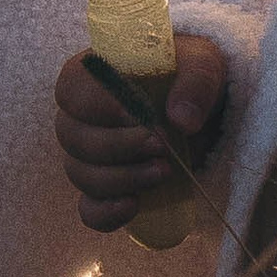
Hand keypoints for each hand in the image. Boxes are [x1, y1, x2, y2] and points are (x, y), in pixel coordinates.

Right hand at [54, 32, 229, 233]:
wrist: (206, 109)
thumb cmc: (192, 77)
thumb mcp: (203, 64)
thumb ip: (195, 82)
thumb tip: (181, 119)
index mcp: (95, 75)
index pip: (70, 89)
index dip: (98, 106)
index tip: (139, 117)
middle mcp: (83, 116)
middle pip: (73, 137)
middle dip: (118, 147)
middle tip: (161, 146)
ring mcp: (91, 156)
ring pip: (81, 174)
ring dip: (122, 178)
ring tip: (164, 172)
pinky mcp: (107, 189)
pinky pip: (89, 210)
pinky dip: (106, 213)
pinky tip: (134, 206)